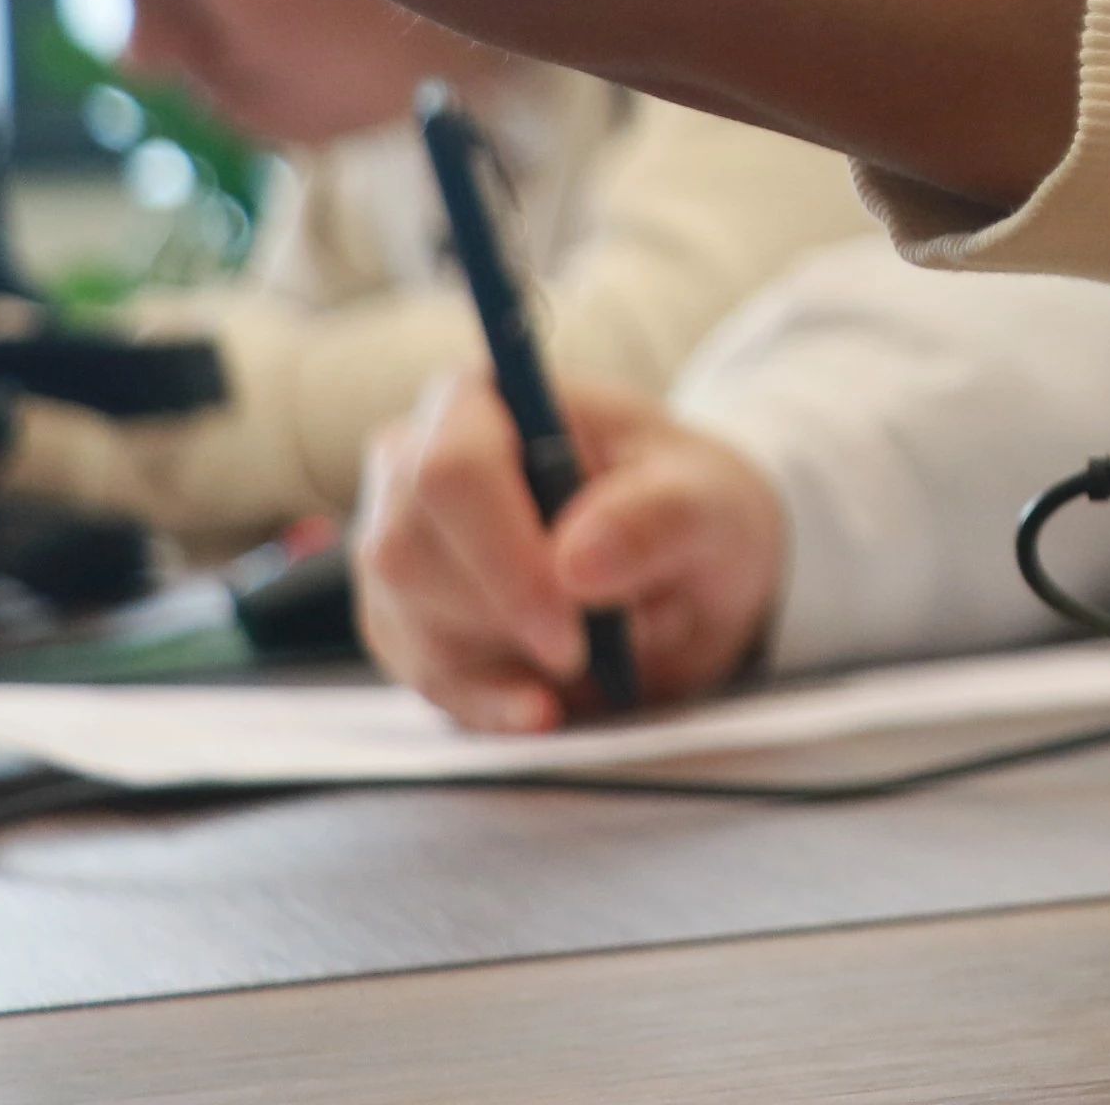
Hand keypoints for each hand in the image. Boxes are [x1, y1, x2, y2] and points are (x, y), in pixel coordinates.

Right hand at [355, 368, 786, 731]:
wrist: (686, 561)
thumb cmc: (689, 503)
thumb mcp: (711, 501)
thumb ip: (658, 518)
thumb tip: (577, 562)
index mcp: (484, 398)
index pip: (451, 471)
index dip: (503, 557)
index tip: (570, 625)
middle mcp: (414, 462)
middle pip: (407, 553)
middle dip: (502, 619)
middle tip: (591, 651)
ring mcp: (398, 545)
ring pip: (406, 622)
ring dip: (502, 661)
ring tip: (595, 656)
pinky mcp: (402, 620)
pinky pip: (419, 676)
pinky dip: (486, 704)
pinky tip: (544, 711)